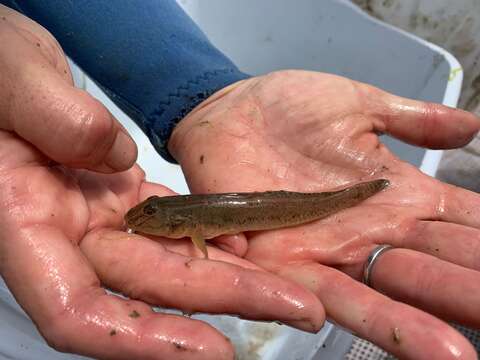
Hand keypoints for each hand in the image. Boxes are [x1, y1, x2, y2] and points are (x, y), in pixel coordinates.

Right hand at [0, 8, 323, 359]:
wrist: (4, 63)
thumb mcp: (11, 77)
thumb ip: (54, 115)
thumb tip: (117, 156)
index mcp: (23, 220)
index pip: (75, 310)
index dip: (139, 339)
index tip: (210, 349)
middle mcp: (67, 233)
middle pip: (149, 288)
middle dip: (223, 300)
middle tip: (295, 309)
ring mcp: (100, 218)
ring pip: (170, 260)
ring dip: (230, 277)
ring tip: (290, 290)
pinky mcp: (124, 197)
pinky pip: (174, 226)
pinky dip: (210, 236)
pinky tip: (249, 244)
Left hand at [170, 70, 479, 359]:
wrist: (230, 112)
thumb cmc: (292, 108)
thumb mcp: (359, 106)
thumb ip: (412, 120)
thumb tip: (472, 127)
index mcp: (394, 197)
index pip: (460, 226)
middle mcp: (368, 232)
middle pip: (431, 270)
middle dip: (467, 291)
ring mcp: (327, 251)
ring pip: (383, 295)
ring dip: (420, 325)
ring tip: (459, 354)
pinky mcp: (282, 261)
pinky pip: (323, 294)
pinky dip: (360, 315)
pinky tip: (400, 338)